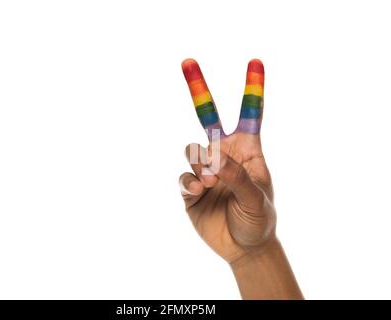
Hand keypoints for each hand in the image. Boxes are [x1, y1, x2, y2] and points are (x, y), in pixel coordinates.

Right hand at [179, 58, 275, 263]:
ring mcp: (206, 170)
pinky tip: (200, 191)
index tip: (255, 61)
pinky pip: (185, 177)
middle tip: (187, 61)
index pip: (250, 114)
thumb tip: (214, 161)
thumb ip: (239, 178)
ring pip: (192, 150)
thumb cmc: (259, 220)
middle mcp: (223, 154)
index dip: (253, 87)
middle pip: (207, 115)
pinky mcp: (191, 189)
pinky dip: (191, 181)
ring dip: (201, 164)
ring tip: (213, 183)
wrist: (243, 247)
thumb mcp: (258, 199)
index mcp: (247, 150)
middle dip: (198, 87)